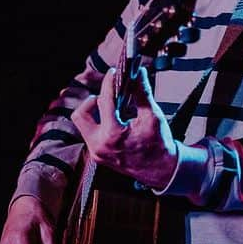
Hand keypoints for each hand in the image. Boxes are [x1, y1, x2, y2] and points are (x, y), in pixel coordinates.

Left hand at [71, 66, 178, 190]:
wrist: (162, 171)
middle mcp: (99, 146)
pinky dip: (100, 122)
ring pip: (84, 125)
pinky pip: (91, 134)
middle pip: (80, 115)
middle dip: (91, 101)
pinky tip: (115, 118)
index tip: (113, 73)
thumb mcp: (153, 116)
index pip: (104, 101)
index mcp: (112, 135)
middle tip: (107, 95)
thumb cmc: (159, 145)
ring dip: (95, 112)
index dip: (108, 83)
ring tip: (113, 107)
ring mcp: (97, 152)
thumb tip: (139, 73)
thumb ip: (142, 92)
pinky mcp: (98, 155)